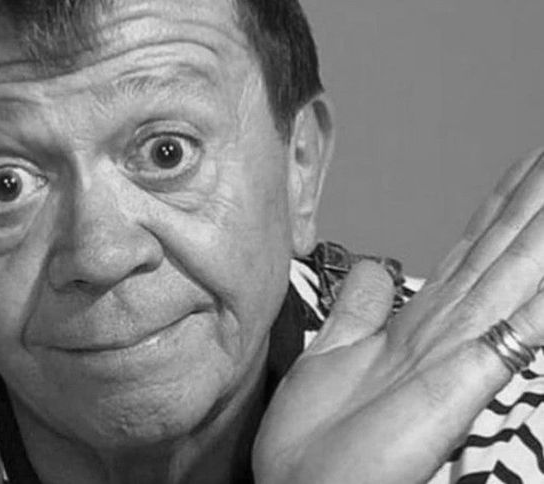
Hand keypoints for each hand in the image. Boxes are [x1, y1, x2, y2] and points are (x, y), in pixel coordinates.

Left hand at [253, 147, 543, 482]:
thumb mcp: (335, 353)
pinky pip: (512, 332)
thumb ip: (360, 309)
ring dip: (542, 231)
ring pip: (513, 274)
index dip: (500, 206)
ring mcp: (456, 354)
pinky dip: (541, 300)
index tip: (528, 163)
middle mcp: (447, 330)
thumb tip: (376, 267)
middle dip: (534, 201)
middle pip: (500, 250)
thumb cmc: (322, 435)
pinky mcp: (459, 385)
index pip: (471, 251)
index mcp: (420, 322)